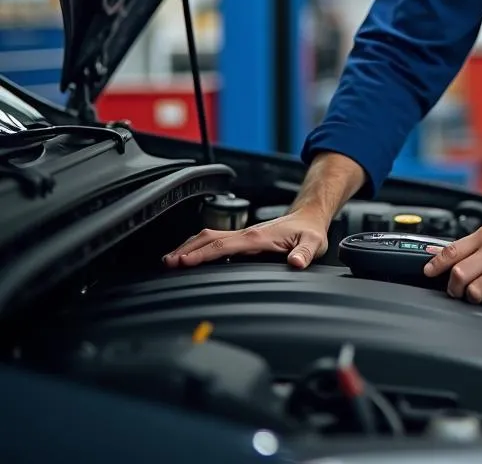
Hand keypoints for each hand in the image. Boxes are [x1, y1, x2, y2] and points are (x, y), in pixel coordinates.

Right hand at [163, 209, 328, 269]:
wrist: (309, 218)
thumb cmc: (310, 232)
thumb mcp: (313, 244)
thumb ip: (304, 253)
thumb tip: (296, 262)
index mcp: (258, 237)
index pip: (224, 245)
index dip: (203, 253)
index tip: (184, 262)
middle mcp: (247, 234)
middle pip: (209, 239)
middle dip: (187, 249)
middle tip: (167, 263)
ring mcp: (244, 235)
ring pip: (210, 237)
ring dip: (190, 246)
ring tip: (171, 260)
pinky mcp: (244, 238)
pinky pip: (217, 240)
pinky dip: (200, 246)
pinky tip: (191, 255)